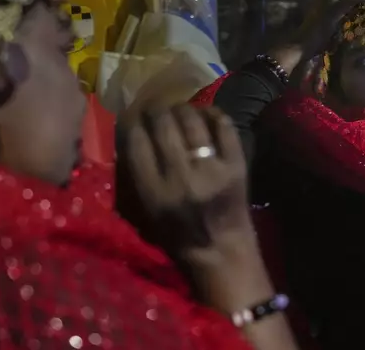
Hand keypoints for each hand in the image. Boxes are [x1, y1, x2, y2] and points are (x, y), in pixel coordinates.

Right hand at [123, 104, 253, 265]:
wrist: (223, 255)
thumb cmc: (179, 240)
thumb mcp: (146, 215)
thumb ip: (134, 180)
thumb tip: (127, 140)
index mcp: (155, 193)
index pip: (135, 142)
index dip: (130, 122)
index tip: (131, 117)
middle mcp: (181, 177)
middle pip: (162, 123)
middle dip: (154, 108)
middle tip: (154, 108)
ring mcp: (212, 169)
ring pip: (192, 119)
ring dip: (181, 108)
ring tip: (178, 110)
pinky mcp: (237, 165)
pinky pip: (224, 126)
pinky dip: (212, 114)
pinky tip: (205, 115)